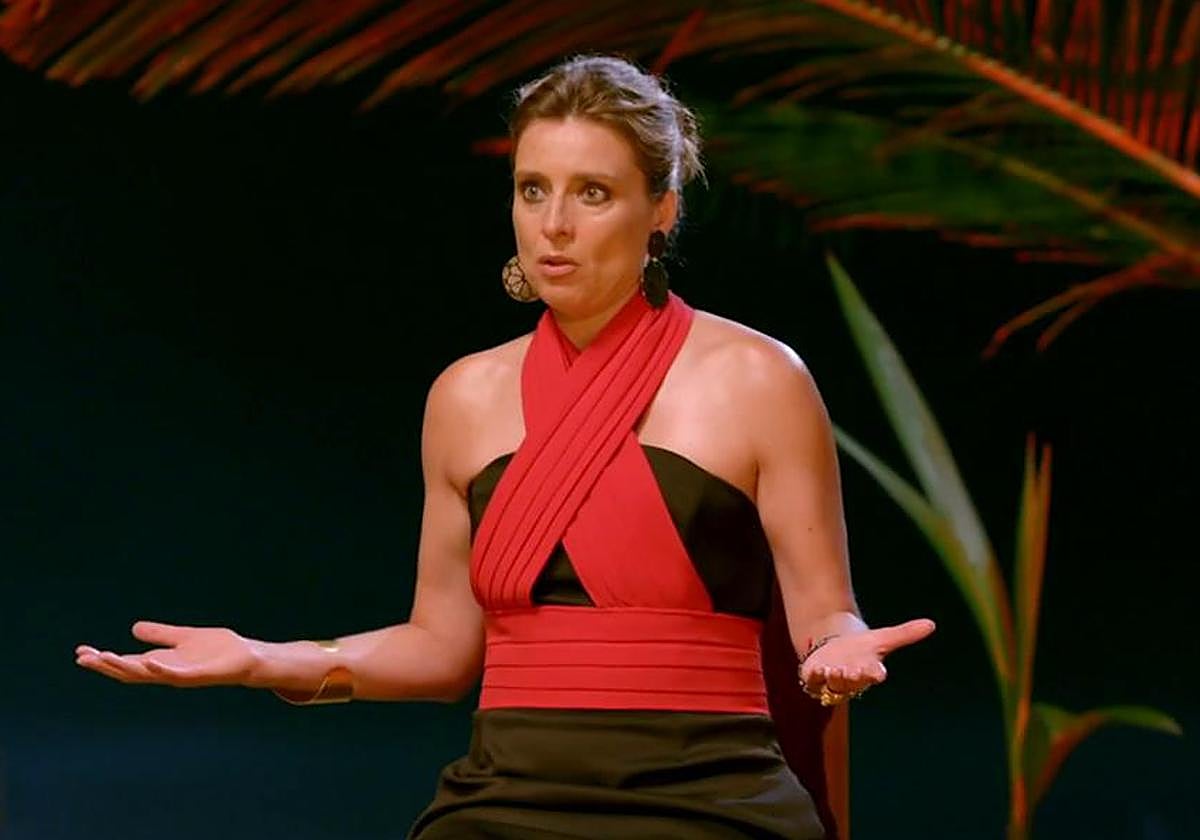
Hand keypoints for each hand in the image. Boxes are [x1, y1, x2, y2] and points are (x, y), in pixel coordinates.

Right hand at [75, 621, 260, 687]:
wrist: (247, 658)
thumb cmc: (218, 650)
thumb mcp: (183, 637)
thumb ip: (161, 634)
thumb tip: (134, 628)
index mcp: (161, 662)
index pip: (126, 662)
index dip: (104, 659)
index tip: (81, 652)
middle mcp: (167, 671)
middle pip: (129, 671)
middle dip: (105, 665)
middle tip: (82, 657)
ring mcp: (181, 675)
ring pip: (147, 675)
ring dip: (125, 667)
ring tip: (104, 657)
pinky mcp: (199, 675)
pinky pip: (176, 675)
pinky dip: (162, 670)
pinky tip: (149, 662)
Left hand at [798, 618, 934, 703]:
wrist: (833, 645)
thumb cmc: (861, 646)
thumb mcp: (882, 638)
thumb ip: (905, 634)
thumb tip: (932, 624)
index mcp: (869, 670)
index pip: (874, 674)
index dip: (875, 674)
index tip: (877, 672)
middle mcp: (852, 678)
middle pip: (854, 682)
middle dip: (853, 678)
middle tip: (852, 671)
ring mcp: (832, 680)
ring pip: (834, 685)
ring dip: (833, 679)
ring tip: (832, 670)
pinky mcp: (814, 679)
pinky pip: (814, 682)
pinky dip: (815, 677)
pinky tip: (816, 669)